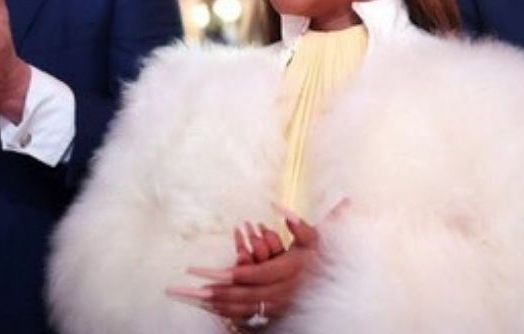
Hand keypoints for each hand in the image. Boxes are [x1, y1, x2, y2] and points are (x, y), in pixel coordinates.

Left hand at [168, 200, 348, 323]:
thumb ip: (299, 223)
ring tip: (190, 297)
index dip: (225, 274)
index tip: (201, 269)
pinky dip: (227, 313)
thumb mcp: (315, 236)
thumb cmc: (323, 253)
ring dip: (215, 305)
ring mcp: (280, 304)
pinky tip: (209, 307)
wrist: (338, 280)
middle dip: (212, 293)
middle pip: (242, 296)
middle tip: (184, 289)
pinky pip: (248, 316)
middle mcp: (283, 291)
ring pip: (243, 309)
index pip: (252, 274)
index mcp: (289, 270)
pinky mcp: (277, 311)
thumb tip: (279, 207)